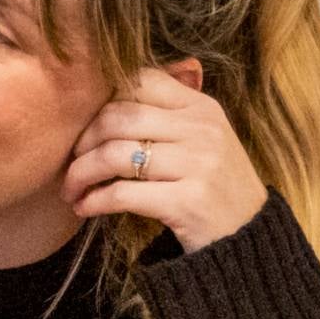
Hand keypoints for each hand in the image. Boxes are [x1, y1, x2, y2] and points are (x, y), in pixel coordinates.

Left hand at [62, 67, 268, 252]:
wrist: (249, 238)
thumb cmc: (213, 187)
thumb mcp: (202, 140)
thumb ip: (165, 116)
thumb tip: (106, 100)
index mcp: (202, 107)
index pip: (141, 80)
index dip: (103, 99)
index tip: (86, 127)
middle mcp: (202, 130)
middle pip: (118, 117)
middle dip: (83, 141)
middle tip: (71, 162)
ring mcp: (198, 165)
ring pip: (114, 155)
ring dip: (80, 174)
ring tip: (71, 190)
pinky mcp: (187, 202)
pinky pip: (122, 194)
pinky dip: (94, 201)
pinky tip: (84, 208)